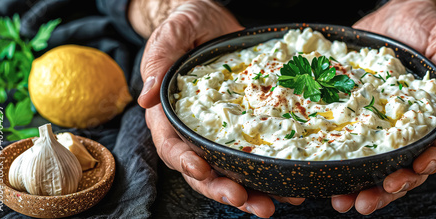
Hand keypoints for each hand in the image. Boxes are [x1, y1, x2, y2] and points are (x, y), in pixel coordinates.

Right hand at [136, 1, 303, 216]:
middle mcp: (193, 129)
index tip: (202, 171)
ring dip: (251, 191)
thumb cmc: (185, 26)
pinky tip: (289, 182)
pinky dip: (269, 170)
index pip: (172, 145)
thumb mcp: (170, 36)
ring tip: (274, 204)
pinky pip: (254, 152)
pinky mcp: (244, 125)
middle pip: (203, 170)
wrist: (211, 22)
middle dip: (223, 189)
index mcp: (169, 114)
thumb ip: (158, 61)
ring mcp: (220, 130)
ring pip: (230, 169)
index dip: (185, 163)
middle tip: (249, 202)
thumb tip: (145, 97)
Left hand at [332, 0, 435, 213]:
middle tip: (366, 202)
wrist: (394, 17)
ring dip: (359, 186)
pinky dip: (337, 161)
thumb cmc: (424, 27)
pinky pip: (346, 143)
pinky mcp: (353, 117)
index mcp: (433, 115)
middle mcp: (405, 127)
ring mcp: (378, 125)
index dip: (430, 162)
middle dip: (386, 189)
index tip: (416, 168)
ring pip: (373, 165)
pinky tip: (322, 174)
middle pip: (403, 168)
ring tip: (342, 200)